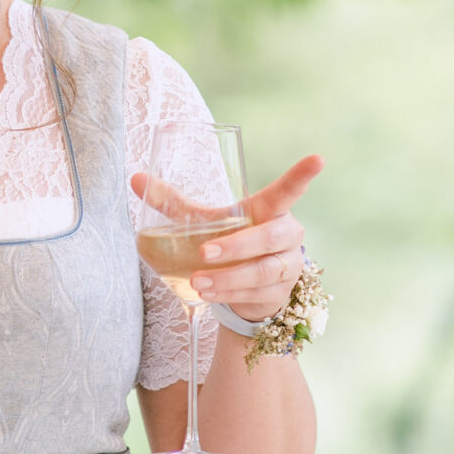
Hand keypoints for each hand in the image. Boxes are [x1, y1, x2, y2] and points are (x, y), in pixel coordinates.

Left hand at [131, 155, 324, 320]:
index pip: (288, 191)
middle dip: (236, 246)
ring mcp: (288, 264)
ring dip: (228, 277)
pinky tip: (208, 294)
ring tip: (198, 282)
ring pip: (263, 270)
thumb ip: (174, 204)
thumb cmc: (230, 241)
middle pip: (268, 237)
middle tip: (205, 253)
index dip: (301, 176)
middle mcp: (286, 234)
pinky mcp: (282, 291)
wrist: (249, 287)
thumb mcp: (206, 222)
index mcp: (270, 209)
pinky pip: (257, 292)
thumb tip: (136, 178)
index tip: (318, 159)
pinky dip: (230, 293)